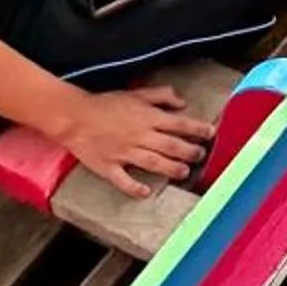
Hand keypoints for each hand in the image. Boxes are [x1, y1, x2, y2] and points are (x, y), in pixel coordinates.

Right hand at [58, 83, 212, 199]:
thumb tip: (182, 102)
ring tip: (184, 172)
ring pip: (154, 163)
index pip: (179, 124)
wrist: (75, 116)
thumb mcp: (137, 93)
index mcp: (147, 118)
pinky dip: (135, 188)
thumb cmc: (106, 104)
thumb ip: (161, 96)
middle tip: (201, 155)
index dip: (197, 129)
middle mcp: (139, 136)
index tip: (211, 133)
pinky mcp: (109, 167)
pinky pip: (124, 181)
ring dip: (171, 169)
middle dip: (190, 152)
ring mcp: (124, 153)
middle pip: (171, 146)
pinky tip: (146, 192)